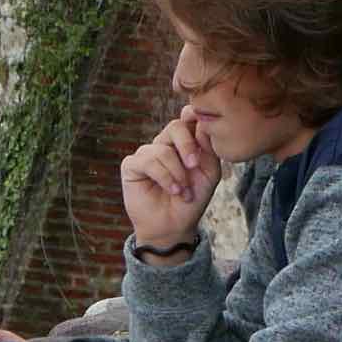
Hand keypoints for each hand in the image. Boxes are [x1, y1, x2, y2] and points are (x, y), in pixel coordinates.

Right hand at [121, 111, 222, 252]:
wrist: (175, 225)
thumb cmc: (193, 197)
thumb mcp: (209, 171)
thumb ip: (208, 146)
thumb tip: (204, 122)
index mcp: (185, 140)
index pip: (188, 116)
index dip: (196, 117)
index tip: (206, 128)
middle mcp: (165, 143)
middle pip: (176, 126)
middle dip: (188, 146)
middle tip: (195, 166)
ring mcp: (147, 153)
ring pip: (163, 149)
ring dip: (177, 173)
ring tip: (184, 191)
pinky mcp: (132, 165)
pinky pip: (148, 162)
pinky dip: (165, 177)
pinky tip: (173, 190)